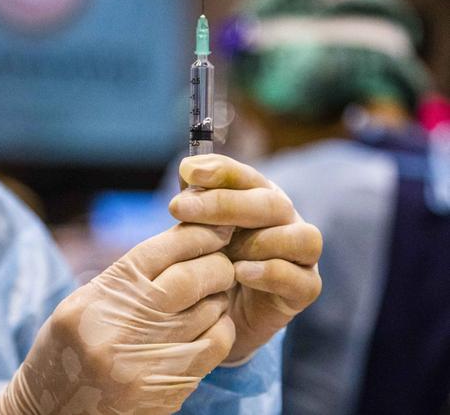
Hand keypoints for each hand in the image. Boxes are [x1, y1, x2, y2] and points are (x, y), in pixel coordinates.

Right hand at [0, 223, 239, 413]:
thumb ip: (127, 277)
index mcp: (98, 299)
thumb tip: (181, 244)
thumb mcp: (83, 302)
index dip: (193, 236)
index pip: (158, 253)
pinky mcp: (165, 390)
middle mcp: (121, 330)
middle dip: (216, 264)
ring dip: (220, 294)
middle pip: (190, 280)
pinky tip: (215, 320)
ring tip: (218, 287)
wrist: (50, 410)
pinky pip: (213, 349)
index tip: (215, 228)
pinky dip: (222, 327)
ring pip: (208, 313)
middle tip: (223, 258)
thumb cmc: (66, 347)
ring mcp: (145, 365)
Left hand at [169, 154, 321, 362]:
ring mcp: (302, 255)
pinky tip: (238, 272)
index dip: (221, 171)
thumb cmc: (210, 263)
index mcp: (260, 198)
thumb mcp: (197, 231)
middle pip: (271, 202)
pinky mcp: (305, 289)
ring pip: (301, 237)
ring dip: (257, 241)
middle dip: (224, 203)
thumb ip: (194, 201)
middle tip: (178, 208)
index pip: (247, 176)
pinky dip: (270, 272)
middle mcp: (286, 221)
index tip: (188, 171)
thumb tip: (186, 169)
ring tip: (220, 252)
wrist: (220, 315)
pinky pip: (300, 278)